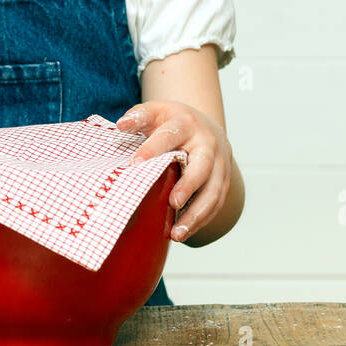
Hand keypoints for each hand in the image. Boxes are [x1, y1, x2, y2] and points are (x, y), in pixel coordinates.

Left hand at [115, 101, 232, 243]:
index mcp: (186, 124)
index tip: (135, 164)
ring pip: (214, 190)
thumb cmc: (174, 123)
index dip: (153, 149)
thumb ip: (139, 117)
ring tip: (177, 233)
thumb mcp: (156, 112)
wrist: (206, 127)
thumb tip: (121, 125)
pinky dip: (202, 220)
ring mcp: (220, 164)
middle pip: (203, 165)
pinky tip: (184, 233)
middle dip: (189, 185)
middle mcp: (207, 143)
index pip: (170, 135)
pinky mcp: (224, 181)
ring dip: (197, 213)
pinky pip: (217, 203)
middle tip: (172, 202)